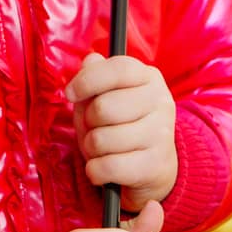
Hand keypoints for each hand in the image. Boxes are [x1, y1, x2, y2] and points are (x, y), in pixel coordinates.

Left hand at [63, 51, 177, 213]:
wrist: (152, 165)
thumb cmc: (121, 124)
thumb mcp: (105, 96)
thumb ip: (95, 77)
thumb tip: (90, 61)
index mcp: (149, 77)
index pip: (119, 69)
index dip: (88, 80)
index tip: (70, 93)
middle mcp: (161, 102)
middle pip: (103, 108)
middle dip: (88, 122)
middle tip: (94, 128)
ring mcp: (161, 134)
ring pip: (102, 140)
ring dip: (90, 148)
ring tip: (101, 149)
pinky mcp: (156, 164)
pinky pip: (108, 166)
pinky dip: (95, 171)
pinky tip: (103, 168)